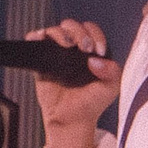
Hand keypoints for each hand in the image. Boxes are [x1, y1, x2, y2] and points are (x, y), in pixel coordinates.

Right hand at [33, 18, 120, 147]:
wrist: (71, 120)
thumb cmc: (91, 103)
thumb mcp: (110, 88)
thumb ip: (112, 72)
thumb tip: (95, 60)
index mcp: (91, 51)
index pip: (92, 31)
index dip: (95, 35)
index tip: (98, 50)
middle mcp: (73, 49)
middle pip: (72, 26)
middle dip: (78, 31)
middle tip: (84, 47)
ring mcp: (56, 54)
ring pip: (54, 31)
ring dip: (59, 32)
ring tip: (67, 44)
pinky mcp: (41, 62)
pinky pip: (34, 43)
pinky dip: (34, 36)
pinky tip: (39, 38)